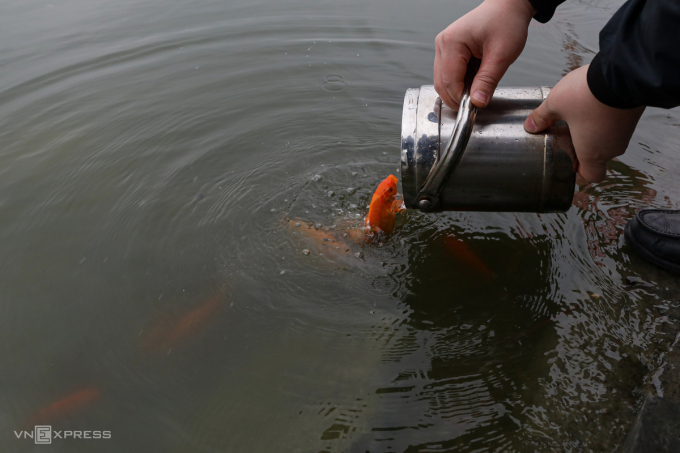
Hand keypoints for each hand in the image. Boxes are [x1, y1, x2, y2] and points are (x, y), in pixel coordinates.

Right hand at [434, 0, 535, 108]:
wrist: (508, 7)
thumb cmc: (506, 22)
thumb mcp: (502, 55)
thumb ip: (488, 80)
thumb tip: (477, 102)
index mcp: (452, 42)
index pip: (450, 81)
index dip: (461, 98)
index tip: (476, 107)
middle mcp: (442, 44)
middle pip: (441, 83)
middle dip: (457, 98)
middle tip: (476, 105)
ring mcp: (443, 47)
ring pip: (442, 81)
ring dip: (457, 92)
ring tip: (476, 93)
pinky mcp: (448, 51)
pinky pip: (448, 74)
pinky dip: (459, 84)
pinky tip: (472, 84)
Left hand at [524, 65, 644, 182]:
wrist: (622, 73)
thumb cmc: (588, 96)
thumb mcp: (556, 105)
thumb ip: (542, 117)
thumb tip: (530, 126)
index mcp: (592, 153)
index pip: (591, 176)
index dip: (580, 173)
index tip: (568, 163)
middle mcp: (612, 147)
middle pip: (598, 157)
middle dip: (583, 149)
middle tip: (568, 138)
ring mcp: (625, 132)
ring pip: (607, 139)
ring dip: (594, 132)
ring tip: (579, 118)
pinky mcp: (632, 116)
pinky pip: (616, 125)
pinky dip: (605, 120)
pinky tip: (593, 106)